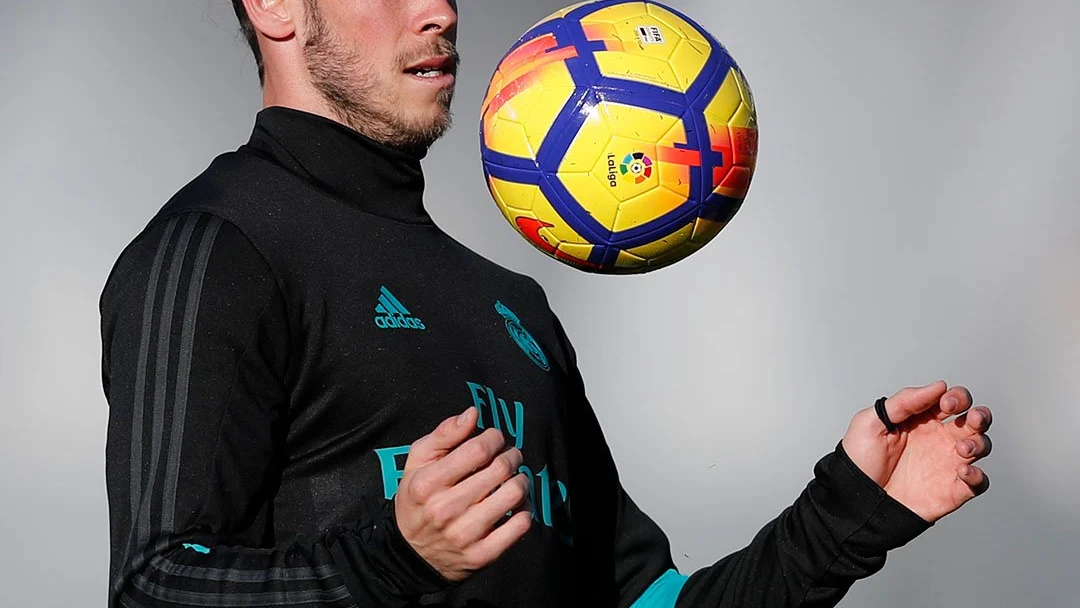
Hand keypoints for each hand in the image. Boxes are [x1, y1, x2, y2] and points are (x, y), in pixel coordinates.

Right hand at [395, 407, 532, 581]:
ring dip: (521, 480)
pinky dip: (526, 509)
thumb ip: (444, 434)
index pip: (478, 450)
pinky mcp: (482, 555)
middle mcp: (445, 510)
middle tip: (509, 456)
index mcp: (427, 484)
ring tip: (514, 478)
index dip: (494, 438)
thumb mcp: (417, 462)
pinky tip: (516, 504)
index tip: (494, 438)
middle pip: (500, 469)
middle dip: (511, 456)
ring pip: (514, 494)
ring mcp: (464, 535)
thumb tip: (473, 413)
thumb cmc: (417, 499)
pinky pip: (520, 525)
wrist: (410, 554)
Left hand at [841, 381, 992, 522]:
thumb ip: (904, 401)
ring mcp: (946, 464)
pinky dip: (978, 476)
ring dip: (979, 443)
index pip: (952, 401)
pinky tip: (962, 471)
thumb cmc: (859, 460)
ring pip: (981, 447)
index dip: (957, 397)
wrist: (855, 500)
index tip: (945, 404)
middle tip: (972, 418)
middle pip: (975, 421)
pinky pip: (978, 483)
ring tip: (961, 448)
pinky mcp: (950, 490)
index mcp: (921, 421)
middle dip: (981, 416)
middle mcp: (938, 440)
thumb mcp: (871, 422)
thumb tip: (938, 386)